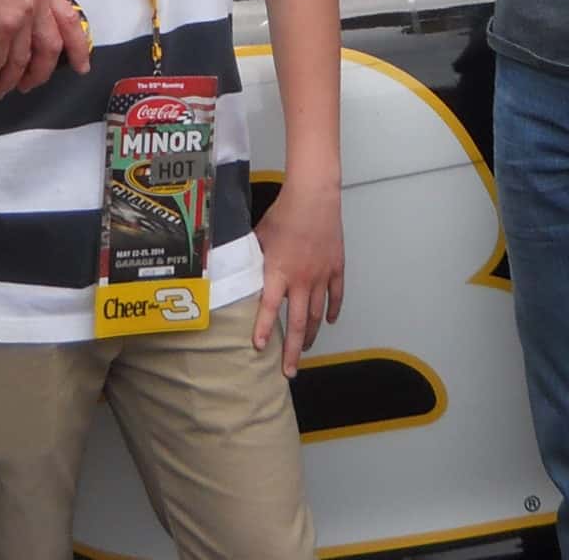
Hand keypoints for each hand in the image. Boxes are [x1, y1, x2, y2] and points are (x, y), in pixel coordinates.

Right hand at [0, 0, 93, 97]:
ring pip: (23, 61)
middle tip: (31, 84)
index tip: (80, 64)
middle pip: (50, 48)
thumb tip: (17, 17)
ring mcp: (19, 15)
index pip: (70, 20)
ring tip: (1, 89)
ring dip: (11, 80)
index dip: (78, 47)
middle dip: (41, 73)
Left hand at [251, 175, 344, 375]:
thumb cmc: (283, 214)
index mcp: (278, 272)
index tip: (259, 348)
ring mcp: (321, 276)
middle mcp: (301, 280)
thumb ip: (249, 259)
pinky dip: (333, 310)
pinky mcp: (336, 268)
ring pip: (317, 315)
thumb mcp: (257, 237)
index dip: (262, 329)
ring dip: (310, 334)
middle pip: (298, 324)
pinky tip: (329, 321)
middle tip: (289, 371)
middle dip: (293, 351)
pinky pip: (336, 296)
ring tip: (305, 348)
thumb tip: (232, 270)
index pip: (268, 308)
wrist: (314, 197)